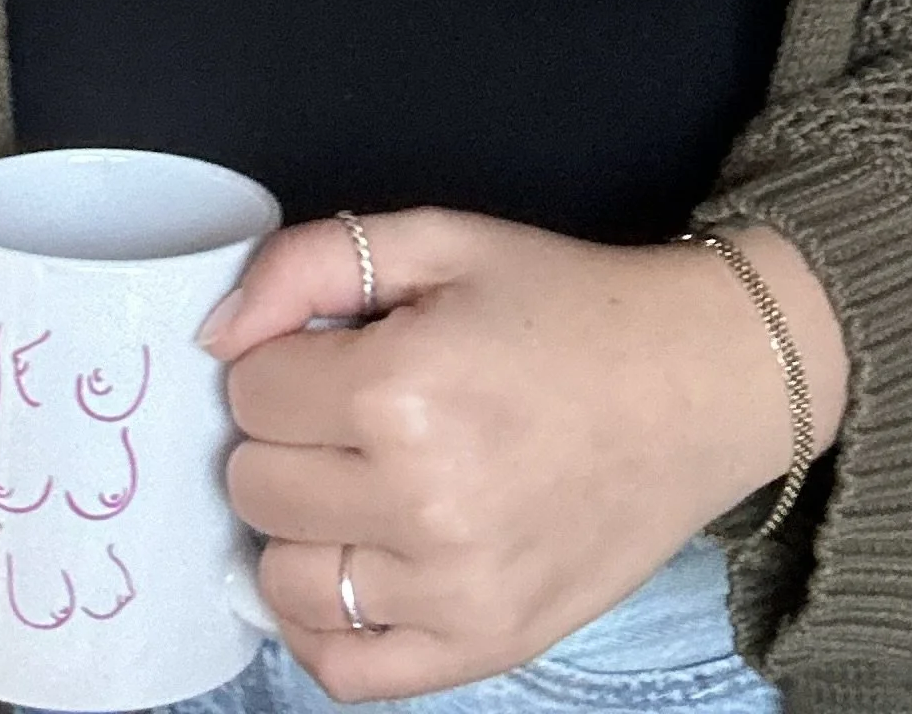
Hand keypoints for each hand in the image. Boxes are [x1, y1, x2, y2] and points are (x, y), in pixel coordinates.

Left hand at [203, 209, 843, 702]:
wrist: (696, 385)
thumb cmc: (564, 304)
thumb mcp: (440, 241)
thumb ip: (310, 264)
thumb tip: (216, 334)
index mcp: (402, 389)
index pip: (250, 391)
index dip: (281, 360)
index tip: (334, 352)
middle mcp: (421, 503)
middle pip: (255, 484)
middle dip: (285, 437)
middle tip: (347, 412)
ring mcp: (453, 592)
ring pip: (283, 577)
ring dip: (302, 526)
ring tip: (358, 483)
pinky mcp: (484, 647)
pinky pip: (344, 670)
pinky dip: (325, 624)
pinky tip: (354, 564)